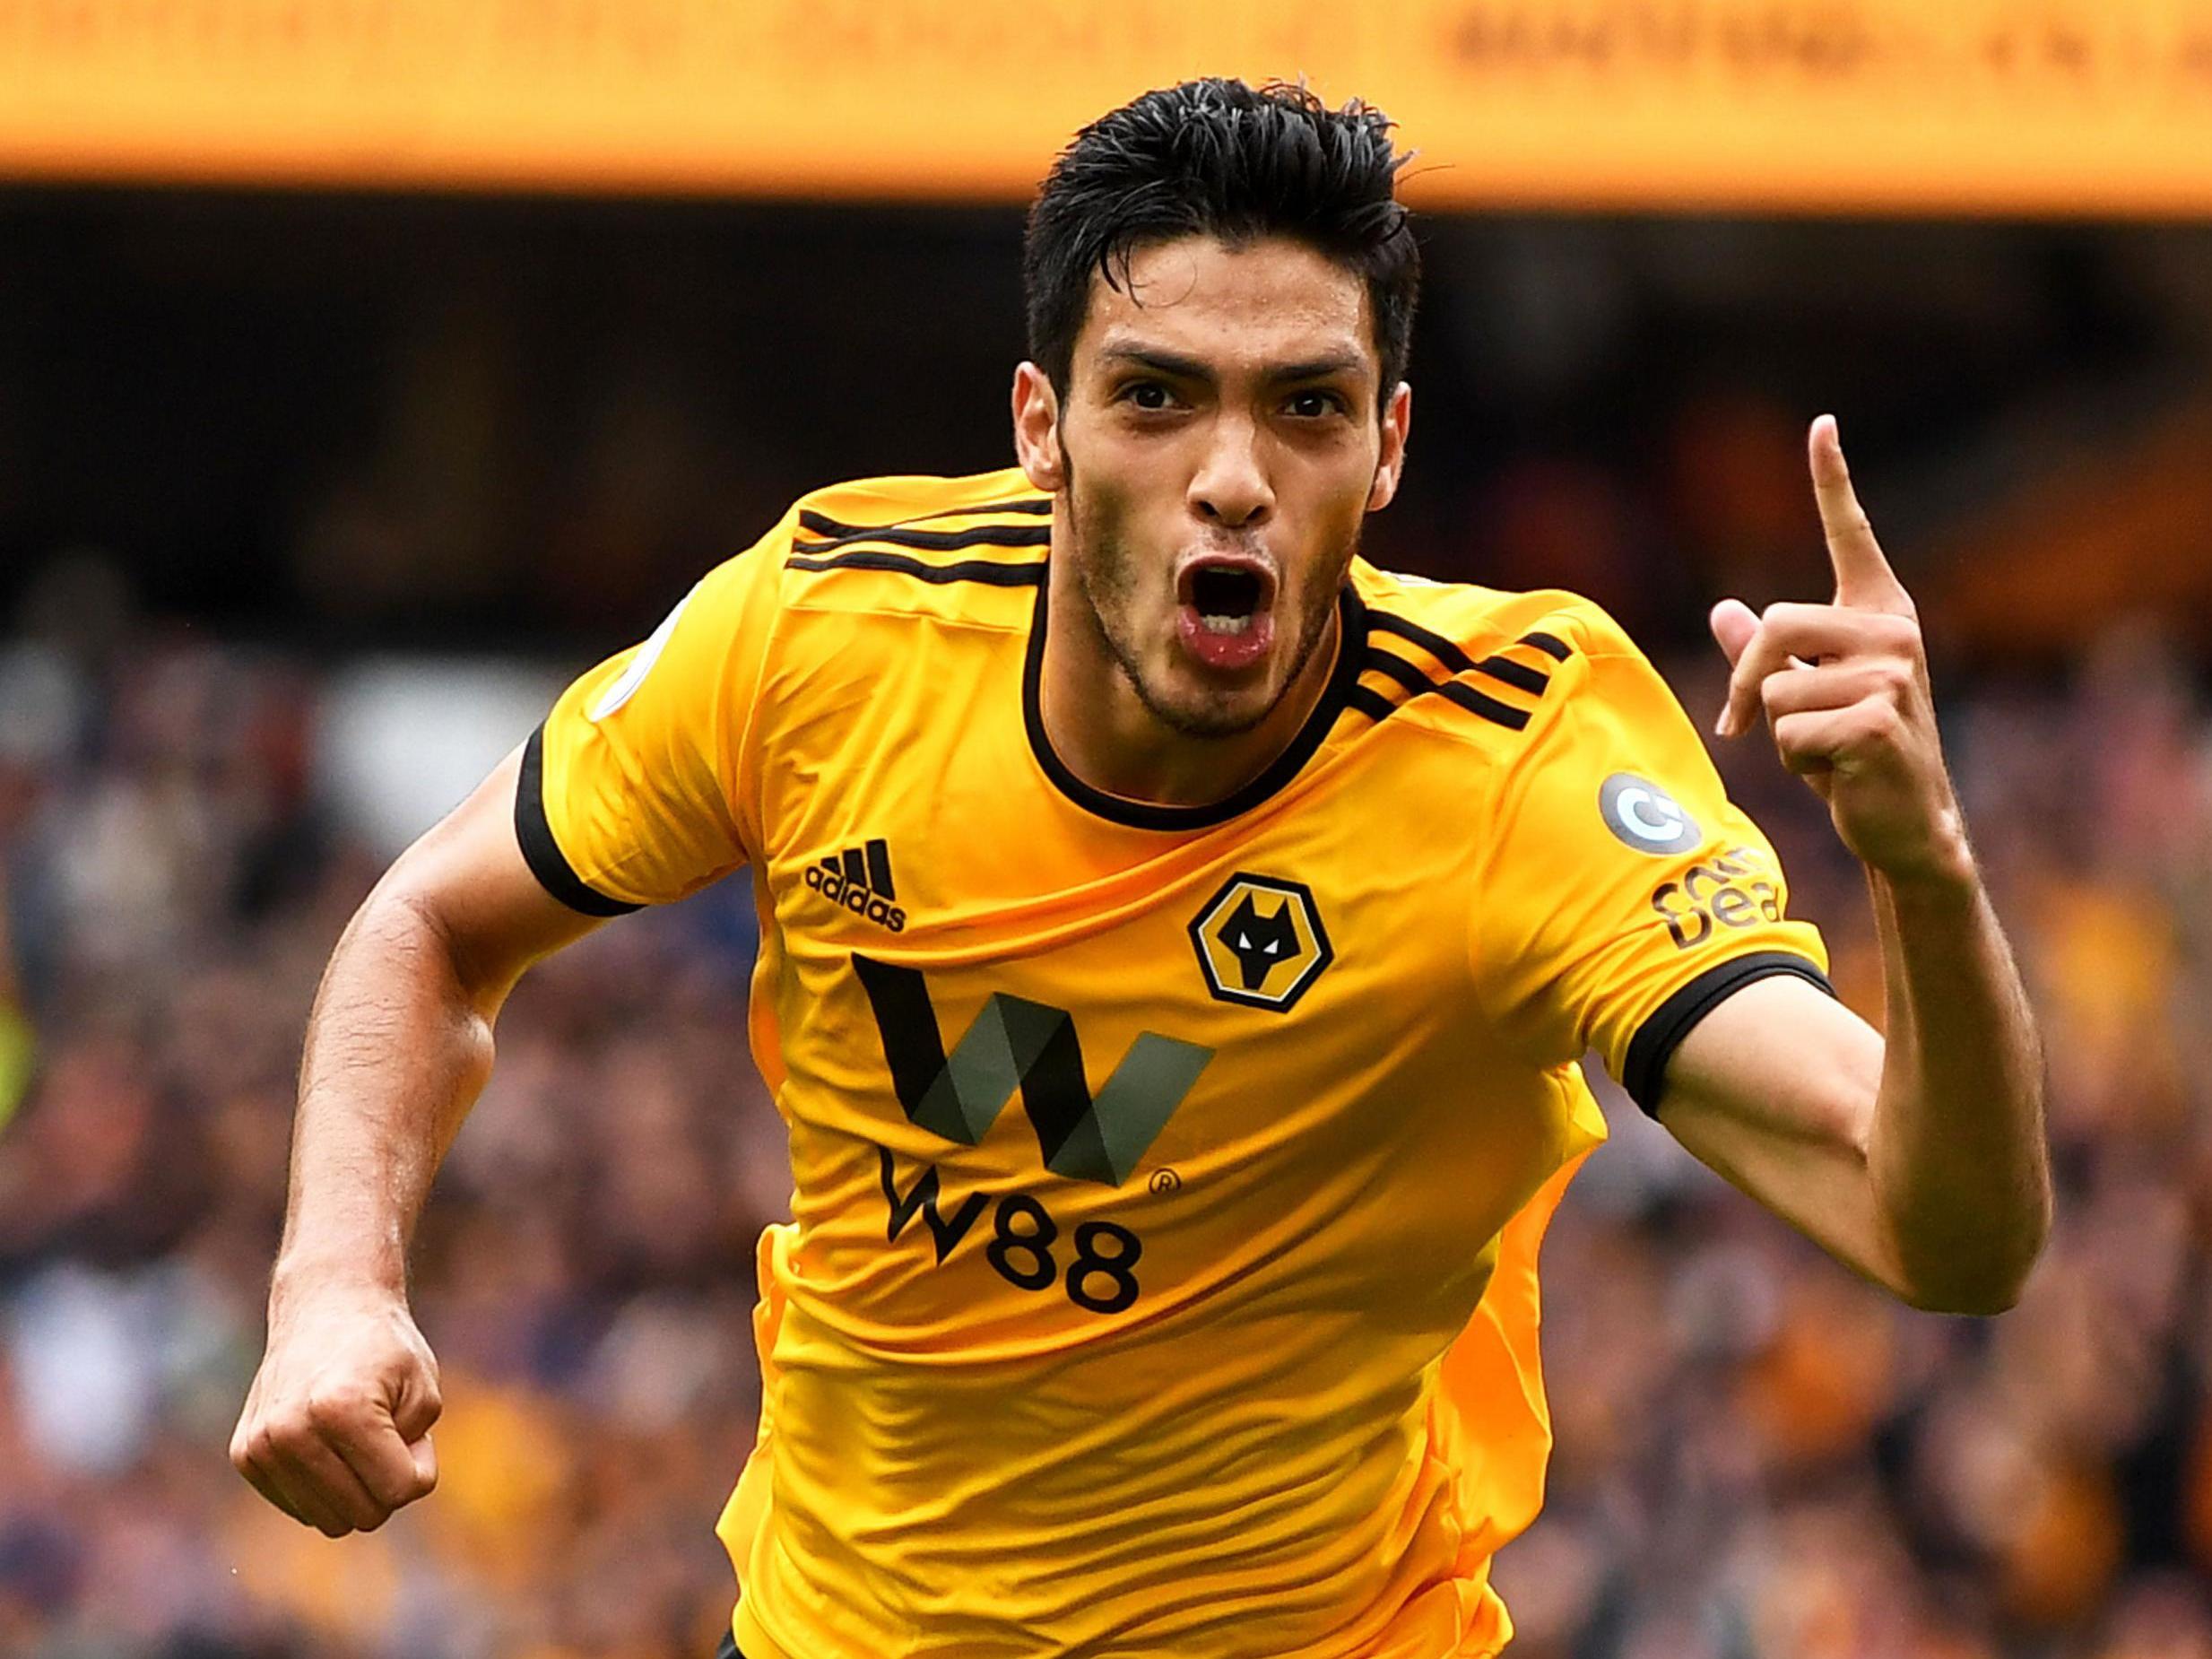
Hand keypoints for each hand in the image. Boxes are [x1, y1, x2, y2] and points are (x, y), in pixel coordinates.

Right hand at [230, 1279, 441, 1535]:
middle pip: (364, 1516)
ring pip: (329, 1521)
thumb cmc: (384, 1350)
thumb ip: (417, 1455)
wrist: (325, 1306)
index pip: (400, 1490)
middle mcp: (290, 1432)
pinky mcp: (245, 1456)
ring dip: (355, 1488)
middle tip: (387, 1434)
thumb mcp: (424, 1394)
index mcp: (341, 1411)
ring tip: (356, 1437)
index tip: (416, 1434)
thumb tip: (387, 1498)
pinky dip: (324, 1486)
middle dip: (387, 1483)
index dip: (420, 1467)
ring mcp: (261, 1447)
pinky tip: (327, 1442)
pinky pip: (301, 1508)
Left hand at [1710, 416, 1970, 887]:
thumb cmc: (1851, 756)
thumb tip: (1721, 609)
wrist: (1906, 824)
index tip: (1821, 425)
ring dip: (1777, 734)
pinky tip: (1840, 772)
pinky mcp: (1879, 719)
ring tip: (1825, 751)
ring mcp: (1892, 674)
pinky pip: (1787, 730)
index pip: (1851, 535)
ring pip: (1772, 689)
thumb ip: (1762, 654)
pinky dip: (1795, 762)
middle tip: (1746, 727)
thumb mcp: (1802, 697)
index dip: (1832, 480)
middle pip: (1773, 627)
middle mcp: (1892, 632)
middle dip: (1745, 684)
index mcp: (1878, 614)